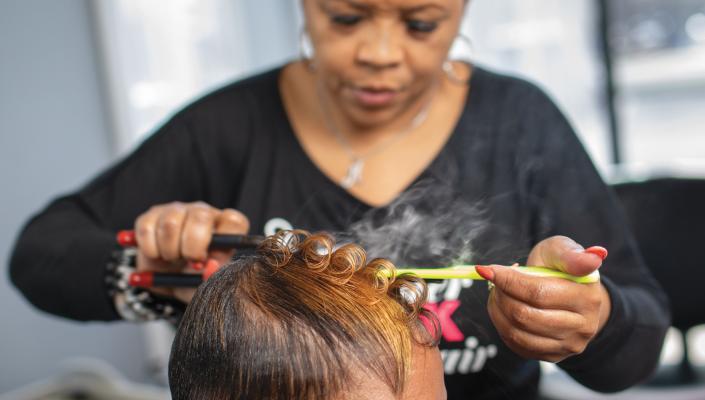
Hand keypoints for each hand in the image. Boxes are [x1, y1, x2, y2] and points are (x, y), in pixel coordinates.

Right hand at [134, 201, 248, 302]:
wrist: (169, 281)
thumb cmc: (196, 279)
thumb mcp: (209, 284)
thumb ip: (214, 278)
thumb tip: (210, 267)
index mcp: (228, 226)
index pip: (233, 221)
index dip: (222, 243)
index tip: (210, 261)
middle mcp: (205, 212)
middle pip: (200, 217)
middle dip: (192, 248)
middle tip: (190, 263)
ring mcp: (178, 210)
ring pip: (170, 223)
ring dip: (169, 250)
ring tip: (172, 259)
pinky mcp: (153, 215)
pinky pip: (147, 228)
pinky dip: (150, 249)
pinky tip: (157, 255)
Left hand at [477, 236, 610, 362]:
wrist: (569, 292)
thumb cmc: (561, 267)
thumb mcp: (563, 251)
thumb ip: (573, 255)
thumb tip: (596, 254)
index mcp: (588, 298)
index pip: (538, 293)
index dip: (508, 281)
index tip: (489, 270)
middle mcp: (583, 327)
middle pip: (525, 316)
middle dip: (501, 295)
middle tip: (494, 279)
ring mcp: (569, 345)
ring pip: (517, 333)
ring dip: (497, 310)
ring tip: (498, 292)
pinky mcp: (553, 356)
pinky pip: (516, 345)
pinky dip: (501, 324)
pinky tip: (504, 308)